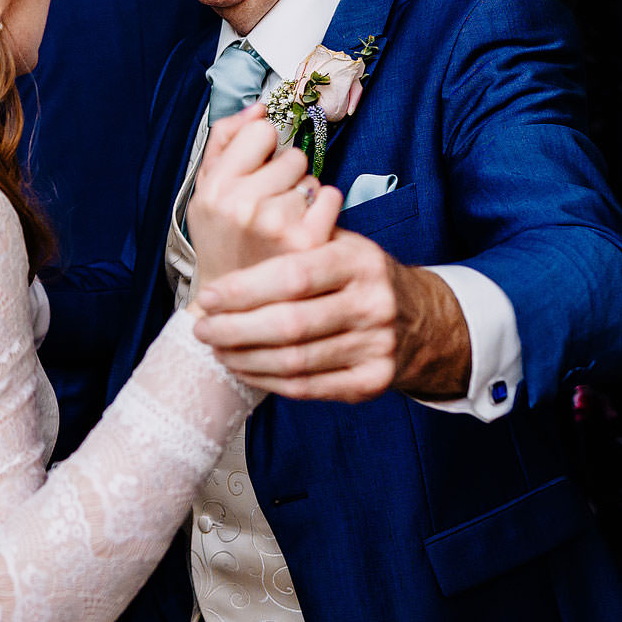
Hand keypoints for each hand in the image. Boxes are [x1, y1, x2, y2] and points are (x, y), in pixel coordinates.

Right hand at [186, 104, 342, 286]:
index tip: (255, 173)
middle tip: (268, 206)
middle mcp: (242, 205)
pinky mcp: (307, 242)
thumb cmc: (222, 241)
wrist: (232, 306)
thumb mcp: (207, 190)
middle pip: (291, 155)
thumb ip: (226, 141)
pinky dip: (323, 209)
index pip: (261, 131)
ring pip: (311, 177)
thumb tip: (259, 107)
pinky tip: (303, 229)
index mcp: (214, 189)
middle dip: (285, 174)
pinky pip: (331, 196)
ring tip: (282, 223)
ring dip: (302, 195)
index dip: (262, 150)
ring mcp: (276, 225)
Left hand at [192, 234, 471, 403]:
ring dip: (244, 358)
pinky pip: (308, 387)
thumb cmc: (357, 276)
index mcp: (361, 261)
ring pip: (295, 361)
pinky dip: (267, 380)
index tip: (208, 296)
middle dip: (235, 329)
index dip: (244, 289)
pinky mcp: (373, 381)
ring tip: (216, 348)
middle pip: (290, 325)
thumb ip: (296, 241)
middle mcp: (373, 304)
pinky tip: (243, 367)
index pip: (294, 276)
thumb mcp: (340, 245)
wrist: (420, 319)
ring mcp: (378, 347)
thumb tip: (229, 234)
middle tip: (201, 328)